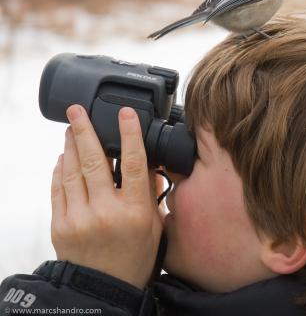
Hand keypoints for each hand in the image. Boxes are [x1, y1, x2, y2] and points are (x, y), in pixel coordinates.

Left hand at [50, 104, 163, 289]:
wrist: (104, 288)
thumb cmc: (134, 257)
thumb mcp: (154, 226)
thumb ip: (149, 194)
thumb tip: (147, 164)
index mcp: (134, 211)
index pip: (133, 163)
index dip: (130, 134)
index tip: (126, 113)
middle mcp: (105, 211)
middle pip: (95, 161)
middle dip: (84, 130)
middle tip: (77, 110)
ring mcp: (79, 217)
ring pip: (72, 171)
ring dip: (70, 146)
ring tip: (70, 129)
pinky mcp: (60, 224)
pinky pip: (57, 189)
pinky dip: (59, 170)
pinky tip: (63, 157)